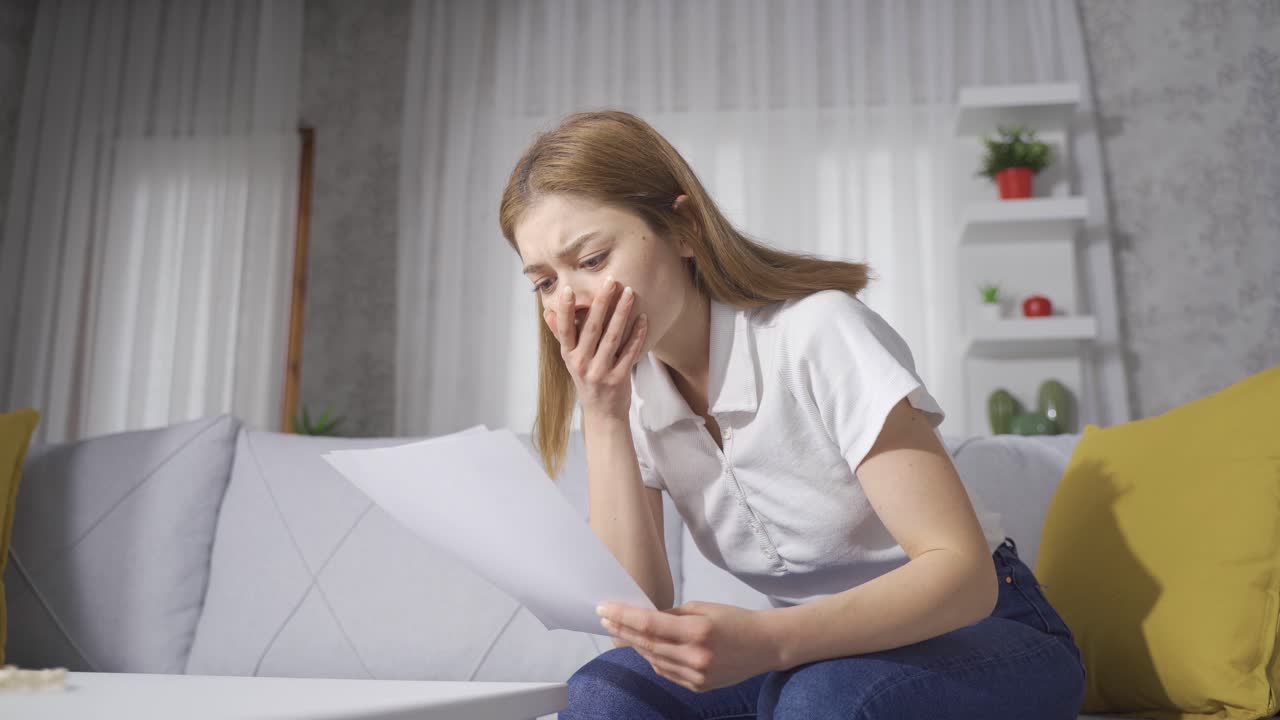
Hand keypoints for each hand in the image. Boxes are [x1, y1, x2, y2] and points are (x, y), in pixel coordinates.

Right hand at [543, 276, 647, 419]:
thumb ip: (562, 336)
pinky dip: (637, 335)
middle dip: (601, 303)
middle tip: (610, 281)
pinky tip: (643, 318)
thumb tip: (547, 313)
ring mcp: (600, 372)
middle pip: (592, 328)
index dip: (565, 310)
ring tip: (629, 293)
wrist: (602, 414)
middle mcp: (581, 363)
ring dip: (621, 313)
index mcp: (569, 355)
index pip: (564, 329)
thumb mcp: (570, 360)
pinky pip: (629, 352)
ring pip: (612, 337)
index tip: (568, 289)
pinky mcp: (618, 378)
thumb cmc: (587, 380)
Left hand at [597, 600, 781, 692]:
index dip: (623, 617)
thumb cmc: (735, 620)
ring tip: (622, 631)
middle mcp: (695, 656)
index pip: (650, 624)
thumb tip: (645, 618)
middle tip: (605, 618)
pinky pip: (666, 672)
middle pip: (647, 644)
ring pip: (654, 660)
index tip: (604, 609)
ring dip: (636, 645)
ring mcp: (696, 675)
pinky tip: (646, 648)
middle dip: (622, 630)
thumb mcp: (703, 608)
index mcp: (697, 631)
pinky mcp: (698, 687)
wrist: (765, 645)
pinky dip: (653, 659)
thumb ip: (672, 615)